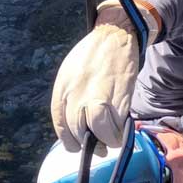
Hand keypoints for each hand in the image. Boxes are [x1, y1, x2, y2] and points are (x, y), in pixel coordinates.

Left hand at [50, 2, 158, 151]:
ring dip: (107, 141)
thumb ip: (70, 97)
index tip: (76, 145)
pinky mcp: (119, 95)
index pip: (61, 124)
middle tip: (98, 147)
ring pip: (99, 132)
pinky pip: (118, 123)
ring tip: (112, 140)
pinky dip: (120, 131)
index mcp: (63, 88)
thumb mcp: (70, 73)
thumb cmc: (93, 54)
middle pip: (79, 131)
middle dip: (89, 145)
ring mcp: (99, 95)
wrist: (115, 34)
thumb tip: (76, 122)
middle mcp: (78, 94)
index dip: (69, 140)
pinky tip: (122, 130)